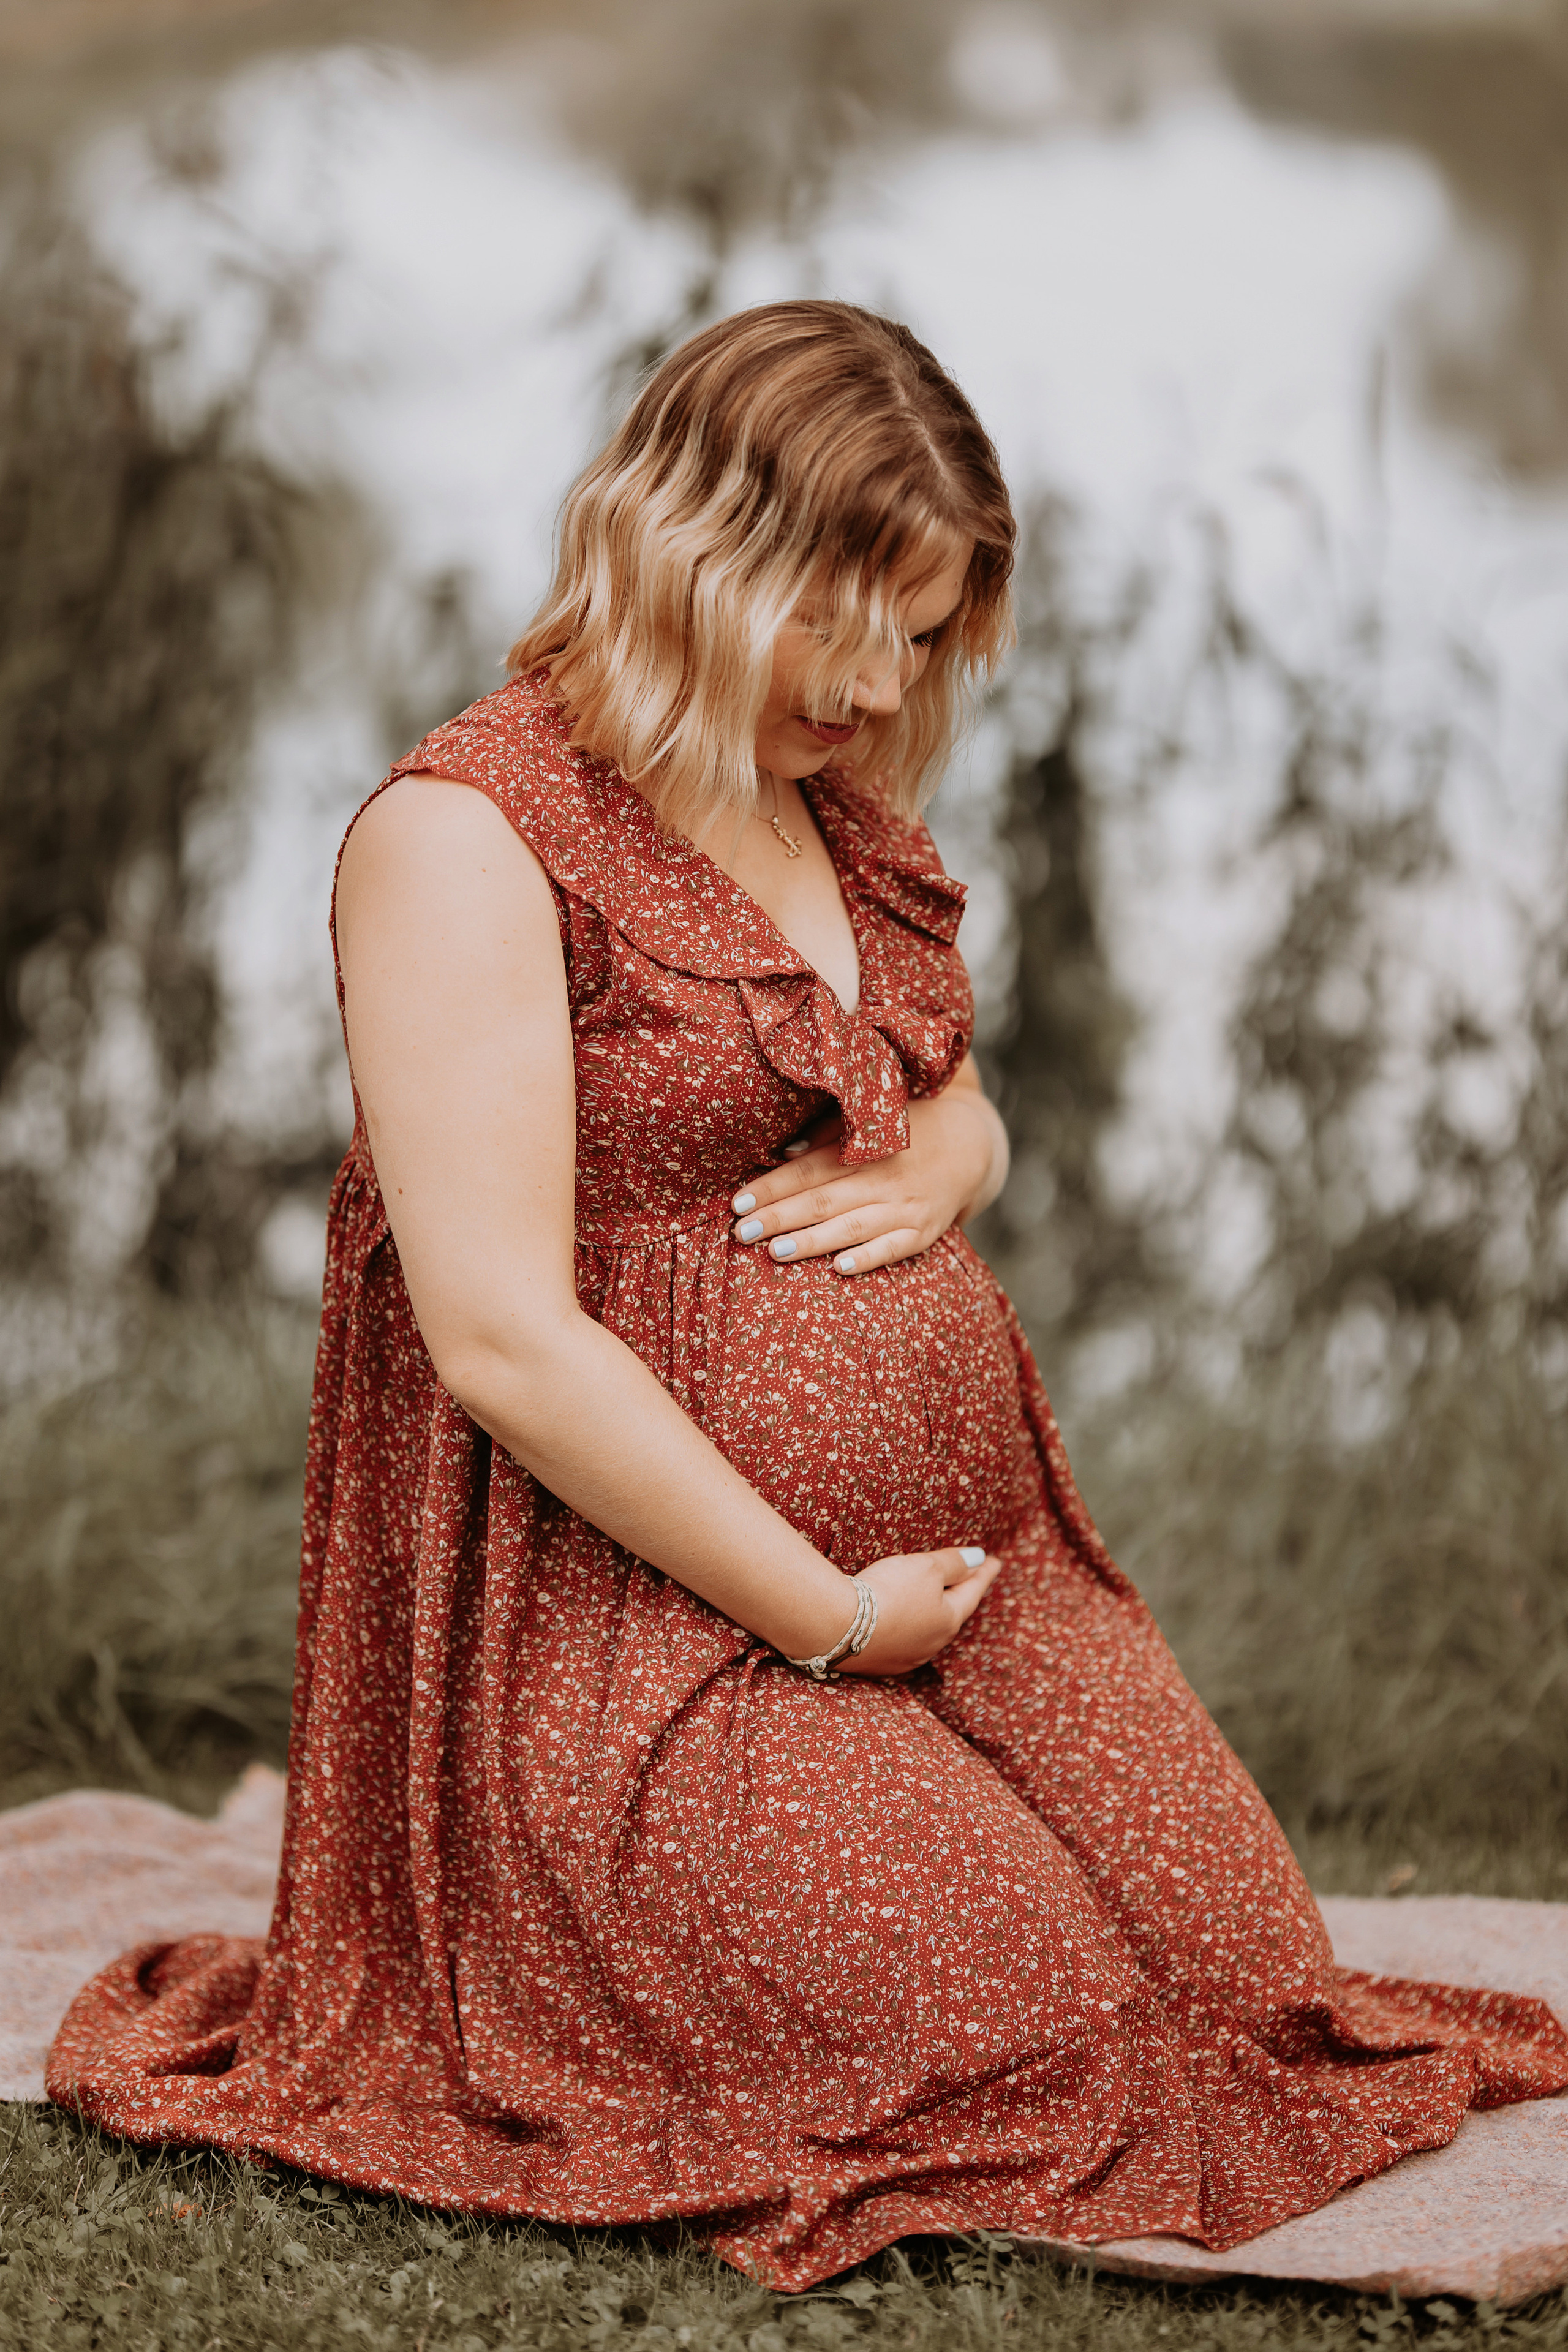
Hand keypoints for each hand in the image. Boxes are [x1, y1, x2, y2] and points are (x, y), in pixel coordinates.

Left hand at [731, 1055, 1007, 1275]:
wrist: (969, 1146)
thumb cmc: (904, 1130)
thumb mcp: (869, 1121)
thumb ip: (826, 1136)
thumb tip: (783, 1153)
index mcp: (864, 1147)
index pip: (808, 1169)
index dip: (772, 1186)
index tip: (738, 1202)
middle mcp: (884, 1177)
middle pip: (822, 1200)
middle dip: (779, 1217)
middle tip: (740, 1232)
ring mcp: (905, 1207)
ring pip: (851, 1227)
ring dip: (811, 1241)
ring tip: (774, 1251)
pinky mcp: (923, 1232)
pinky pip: (892, 1249)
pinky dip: (867, 1258)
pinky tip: (838, 1268)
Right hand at [837, 1545, 1000, 1674]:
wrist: (839, 1627)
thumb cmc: (889, 1592)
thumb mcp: (926, 1568)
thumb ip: (954, 1563)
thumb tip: (979, 1559)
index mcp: (949, 1620)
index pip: (972, 1591)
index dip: (983, 1574)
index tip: (995, 1561)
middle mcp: (931, 1644)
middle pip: (952, 1614)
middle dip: (960, 1596)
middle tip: (969, 1580)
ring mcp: (905, 1657)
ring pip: (927, 1630)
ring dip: (933, 1613)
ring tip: (935, 1600)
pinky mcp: (878, 1662)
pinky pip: (901, 1639)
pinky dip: (907, 1625)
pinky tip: (899, 1622)